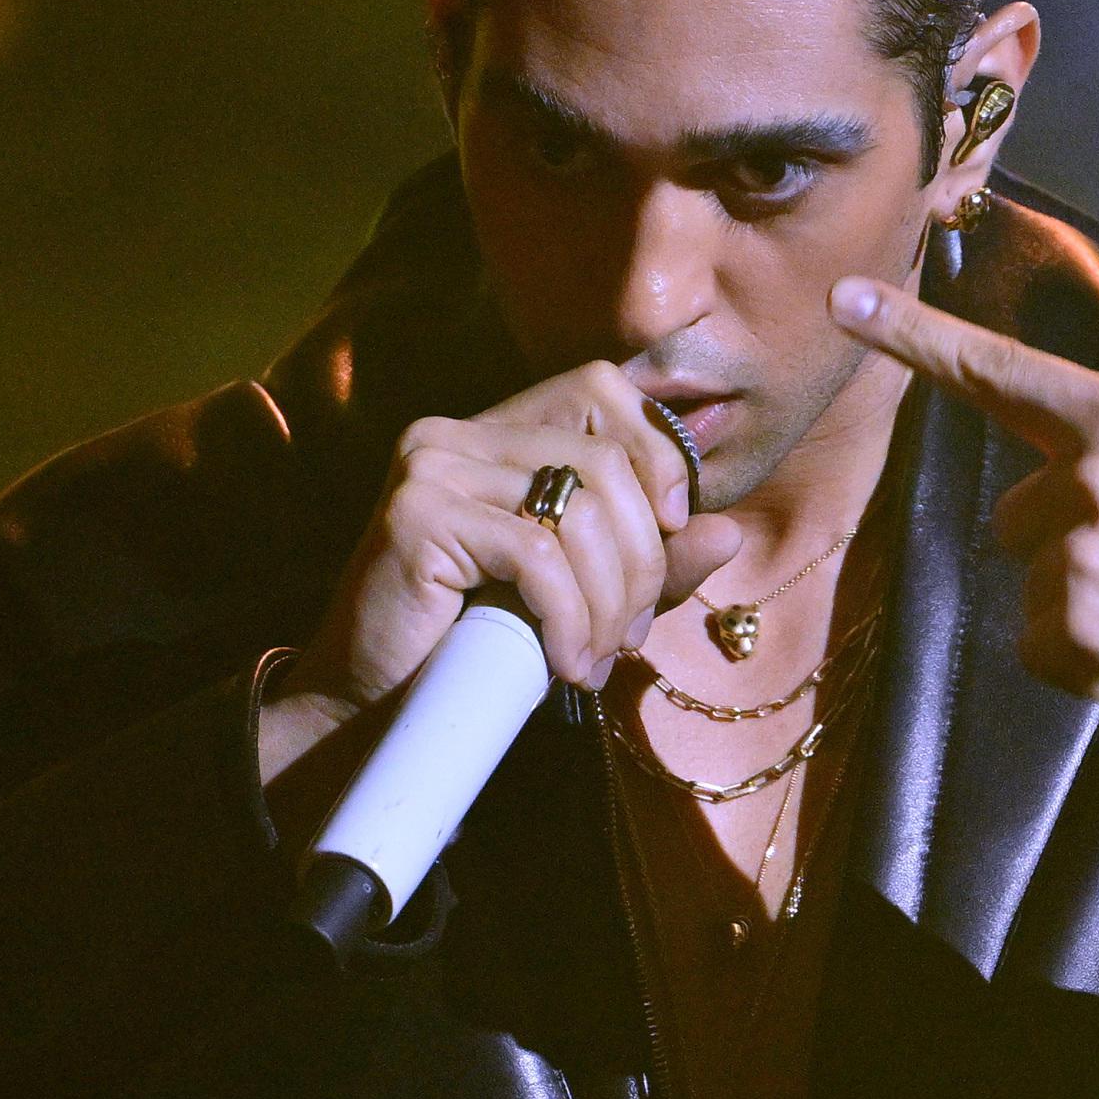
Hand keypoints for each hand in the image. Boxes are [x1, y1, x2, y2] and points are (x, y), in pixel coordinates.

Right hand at [260, 361, 744, 806]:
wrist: (371, 708)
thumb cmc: (475, 647)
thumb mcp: (582, 597)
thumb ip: (651, 562)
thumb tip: (727, 532)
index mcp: (494, 432)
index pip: (601, 390)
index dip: (655, 454)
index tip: (671, 534)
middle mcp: (455, 433)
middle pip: (604, 460)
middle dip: (641, 559)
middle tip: (628, 636)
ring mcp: (431, 466)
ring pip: (578, 510)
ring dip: (608, 601)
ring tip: (593, 659)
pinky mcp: (416, 515)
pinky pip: (537, 556)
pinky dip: (569, 618)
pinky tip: (562, 664)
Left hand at [830, 235, 1098, 744]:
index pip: (998, 369)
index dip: (912, 334)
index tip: (840, 300)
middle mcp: (1092, 484)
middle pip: (1017, 510)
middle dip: (1068, 533)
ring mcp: (1080, 565)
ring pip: (1028, 577)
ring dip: (1078, 595)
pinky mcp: (1074, 641)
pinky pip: (1032, 642)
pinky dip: (1077, 654)